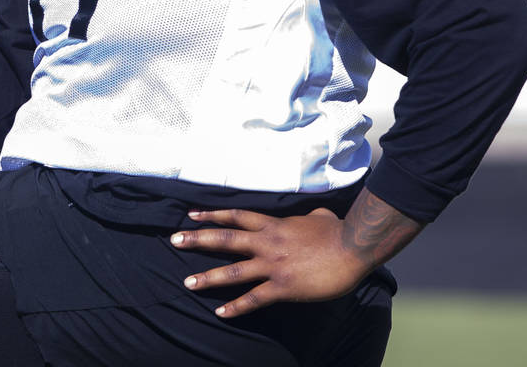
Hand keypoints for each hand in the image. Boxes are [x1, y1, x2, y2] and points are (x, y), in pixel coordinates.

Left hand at [170, 189, 422, 317]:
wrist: (351, 249)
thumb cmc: (337, 231)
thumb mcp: (318, 216)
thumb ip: (308, 216)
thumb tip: (313, 214)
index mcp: (273, 225)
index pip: (236, 216)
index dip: (213, 215)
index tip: (191, 215)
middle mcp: (267, 243)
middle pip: (226, 238)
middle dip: (198, 239)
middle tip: (174, 240)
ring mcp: (273, 265)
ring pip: (234, 271)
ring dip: (209, 277)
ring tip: (187, 282)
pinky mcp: (283, 287)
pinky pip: (254, 298)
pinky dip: (236, 306)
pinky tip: (220, 312)